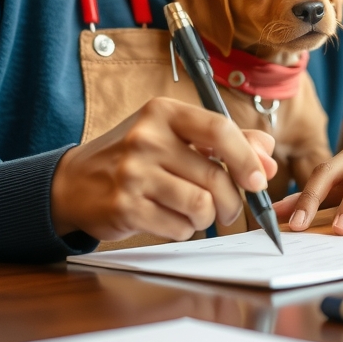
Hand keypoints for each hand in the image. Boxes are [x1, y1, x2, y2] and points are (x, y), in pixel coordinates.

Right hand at [51, 97, 276, 242]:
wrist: (74, 182)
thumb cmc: (135, 156)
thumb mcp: (174, 135)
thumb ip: (223, 141)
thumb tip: (268, 154)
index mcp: (163, 112)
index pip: (219, 129)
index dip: (247, 157)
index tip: (260, 179)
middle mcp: (146, 138)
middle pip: (215, 176)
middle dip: (233, 201)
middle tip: (231, 209)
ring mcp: (133, 173)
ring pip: (201, 206)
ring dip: (207, 218)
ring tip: (196, 213)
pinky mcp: (125, 207)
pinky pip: (179, 227)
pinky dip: (185, 229)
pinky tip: (171, 219)